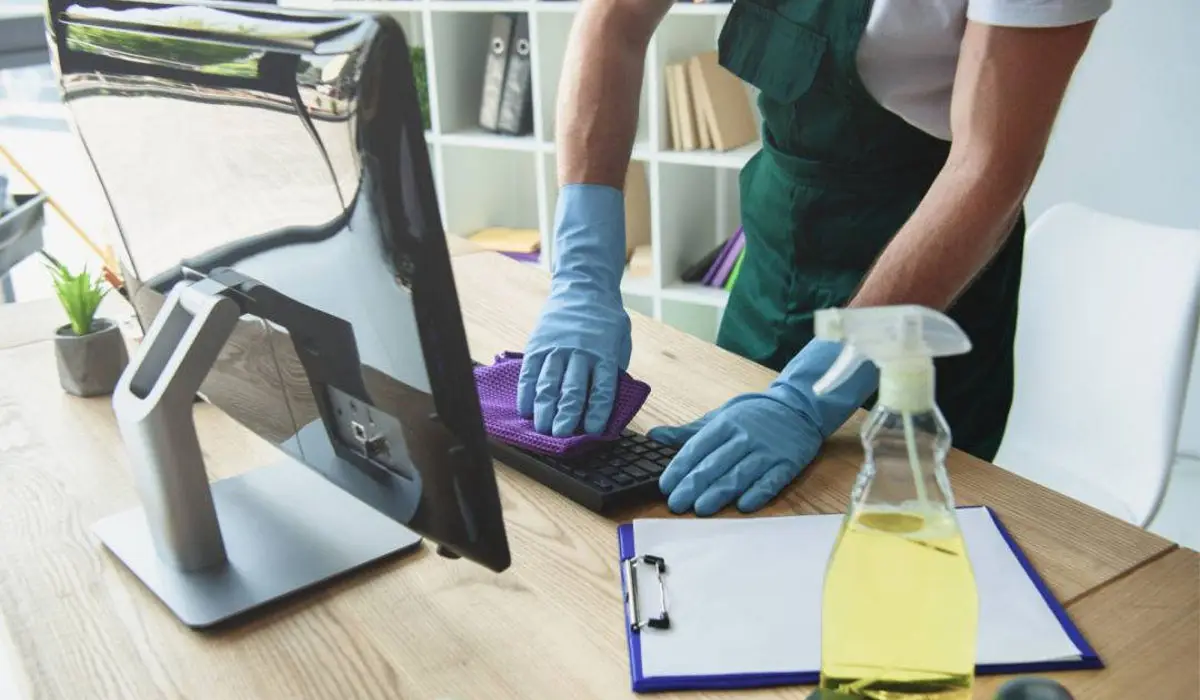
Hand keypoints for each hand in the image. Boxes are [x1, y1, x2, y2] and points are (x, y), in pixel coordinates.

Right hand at [518, 184, 631, 436]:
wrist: (583, 287)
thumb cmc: (605, 320)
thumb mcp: (620, 341)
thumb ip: (613, 369)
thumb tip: (607, 402)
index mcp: (604, 354)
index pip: (601, 388)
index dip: (596, 412)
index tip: (592, 431)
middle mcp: (580, 352)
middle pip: (572, 389)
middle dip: (565, 415)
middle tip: (560, 435)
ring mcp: (556, 348)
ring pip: (548, 383)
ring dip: (544, 408)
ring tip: (541, 428)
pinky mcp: (538, 344)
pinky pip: (530, 372)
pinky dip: (527, 392)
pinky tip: (525, 409)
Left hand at [650, 339, 877, 514]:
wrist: (799, 408)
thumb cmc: (753, 416)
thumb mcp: (720, 417)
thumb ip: (688, 432)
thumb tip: (654, 437)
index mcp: (725, 424)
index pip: (698, 447)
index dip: (680, 467)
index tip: (666, 485)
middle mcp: (745, 437)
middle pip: (715, 464)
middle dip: (693, 485)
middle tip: (676, 504)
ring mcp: (767, 451)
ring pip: (739, 474)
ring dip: (719, 493)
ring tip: (701, 509)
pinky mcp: (787, 464)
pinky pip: (771, 481)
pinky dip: (757, 493)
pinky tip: (744, 506)